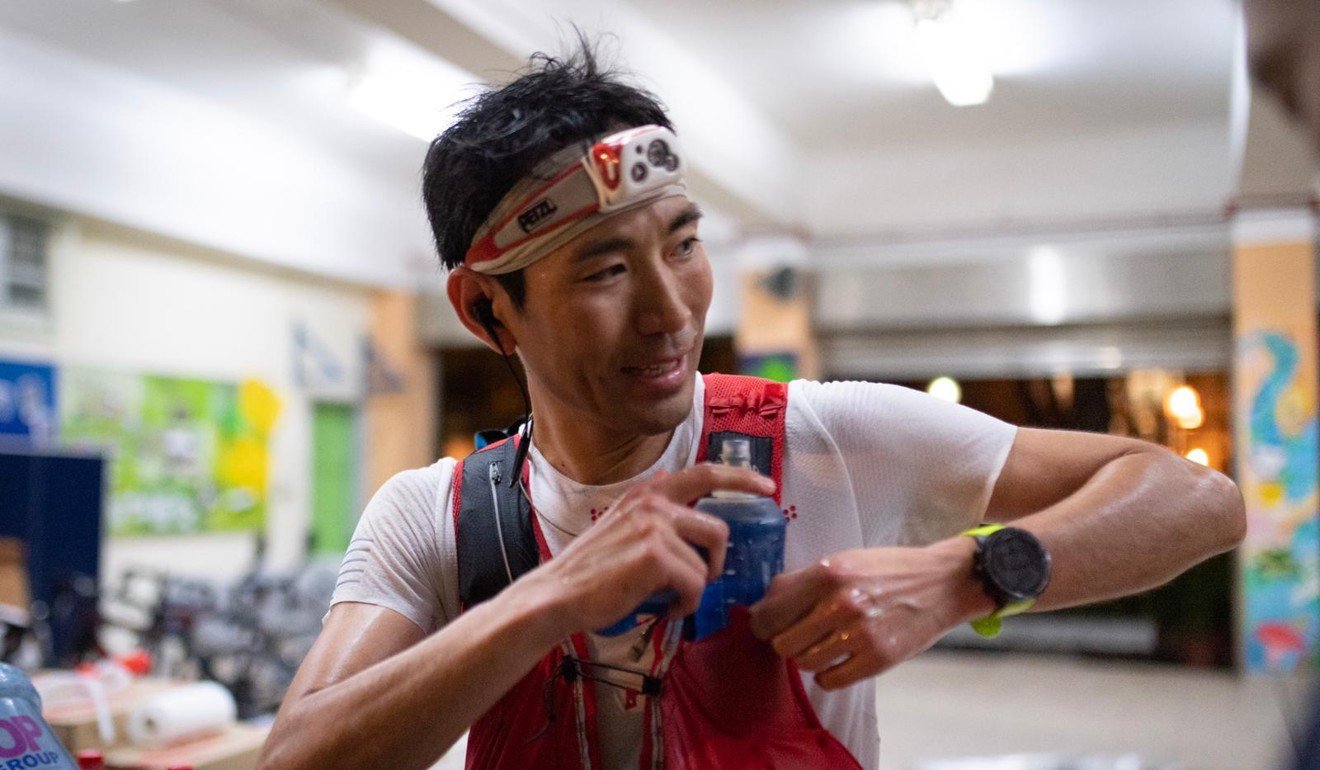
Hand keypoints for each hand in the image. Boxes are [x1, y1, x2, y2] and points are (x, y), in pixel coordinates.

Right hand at [517, 464, 775, 636]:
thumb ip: (652, 508)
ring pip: (707, 563)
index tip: (767, 487)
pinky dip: (684, 605)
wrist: (559, 594)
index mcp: (647, 492)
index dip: (741, 478)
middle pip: (717, 528)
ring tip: (671, 598)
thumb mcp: (621, 522)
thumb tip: (679, 486)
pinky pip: (695, 586)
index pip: (704, 472)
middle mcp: (653, 502)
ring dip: (695, 588)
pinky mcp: (656, 556)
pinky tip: (662, 609)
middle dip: (717, 561)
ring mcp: (655, 526)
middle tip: (704, 579)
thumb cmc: (592, 570)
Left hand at [747, 539, 993, 689]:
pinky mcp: (877, 659)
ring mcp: (859, 633)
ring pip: (803, 662)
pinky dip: (828, 675)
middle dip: (786, 641)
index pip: (771, 610)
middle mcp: (839, 603)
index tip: (766, 626)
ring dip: (809, 658)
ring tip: (825, 646)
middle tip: (799, 637)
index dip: (763, 622)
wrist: (942, 583)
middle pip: (782, 642)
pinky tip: (838, 662)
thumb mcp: (844, 561)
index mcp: (828, 573)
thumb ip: (804, 582)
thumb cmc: (889, 571)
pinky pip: (830, 680)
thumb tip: (763, 606)